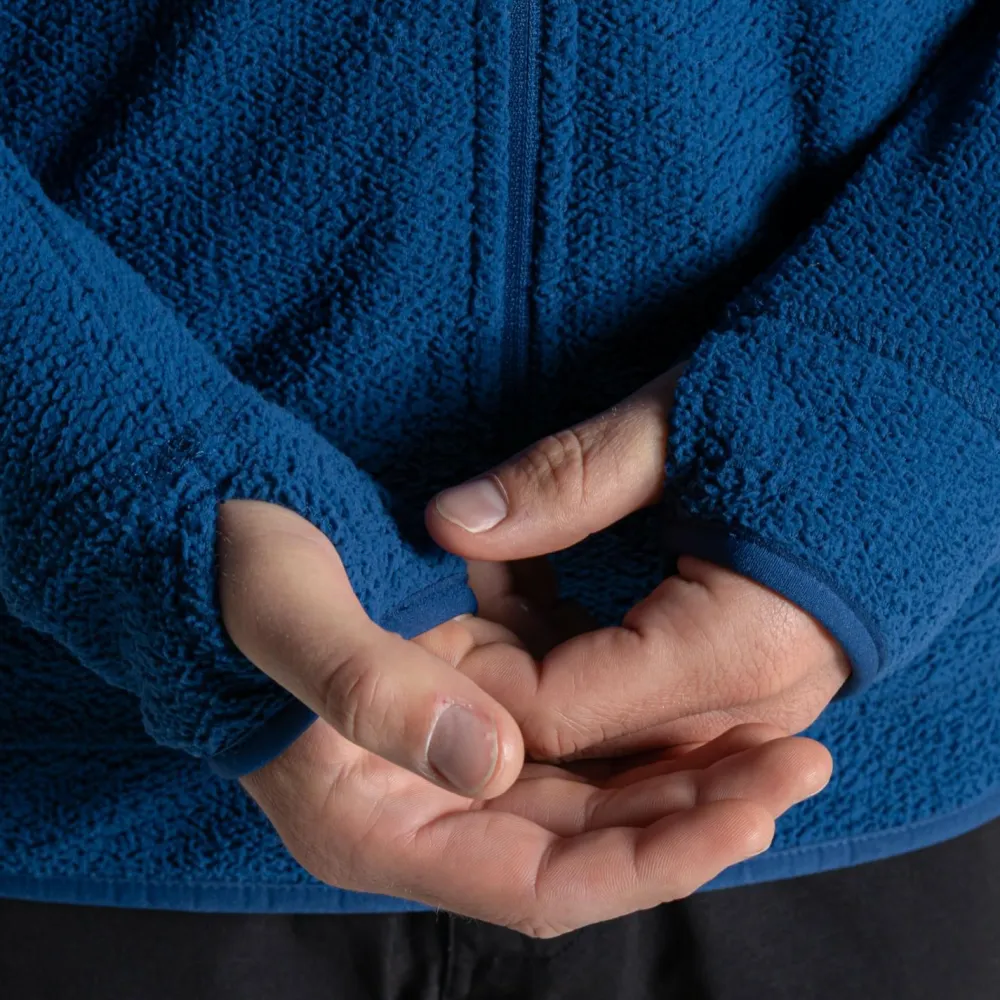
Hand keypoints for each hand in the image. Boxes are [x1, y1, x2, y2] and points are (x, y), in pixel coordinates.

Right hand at [220, 500, 831, 934]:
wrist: (208, 520)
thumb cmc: (222, 570)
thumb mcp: (283, 614)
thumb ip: (367, 687)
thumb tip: (488, 758)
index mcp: (373, 820)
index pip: (536, 879)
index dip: (645, 860)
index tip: (743, 817)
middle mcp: (423, 799)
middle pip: (584, 839)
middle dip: (691, 813)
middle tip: (795, 766)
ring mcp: (451, 743)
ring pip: (590, 781)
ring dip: (677, 762)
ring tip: (775, 736)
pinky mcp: (469, 684)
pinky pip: (573, 718)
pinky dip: (636, 708)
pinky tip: (700, 684)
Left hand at [426, 371, 851, 760]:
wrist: (912, 411)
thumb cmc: (800, 404)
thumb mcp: (669, 427)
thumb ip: (560, 483)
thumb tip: (447, 523)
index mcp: (731, 647)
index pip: (555, 713)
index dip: (469, 677)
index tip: (417, 616)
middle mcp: (753, 703)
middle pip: (580, 739)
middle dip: (498, 672)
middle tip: (445, 590)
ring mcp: (760, 702)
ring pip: (608, 729)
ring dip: (536, 659)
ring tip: (495, 572)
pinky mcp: (752, 679)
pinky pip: (643, 705)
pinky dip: (579, 655)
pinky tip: (541, 586)